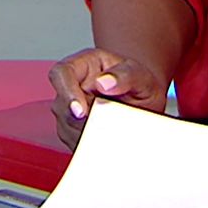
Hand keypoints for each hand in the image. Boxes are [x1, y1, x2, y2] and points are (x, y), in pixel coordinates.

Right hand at [47, 48, 169, 149]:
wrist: (145, 105)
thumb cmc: (140, 85)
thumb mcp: (141, 76)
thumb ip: (125, 76)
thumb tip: (103, 82)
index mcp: (84, 64)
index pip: (61, 73)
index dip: (67, 93)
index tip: (81, 112)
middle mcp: (72, 85)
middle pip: (62, 105)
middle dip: (84, 120)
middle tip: (111, 123)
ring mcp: (69, 108)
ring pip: (66, 127)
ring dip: (89, 133)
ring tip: (115, 128)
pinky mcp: (72, 129)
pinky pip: (74, 141)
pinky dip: (91, 143)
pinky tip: (108, 137)